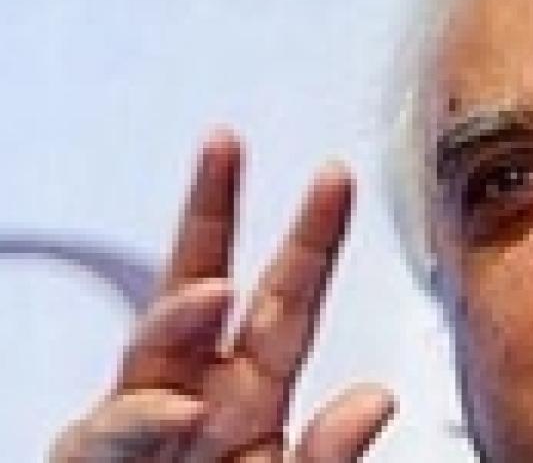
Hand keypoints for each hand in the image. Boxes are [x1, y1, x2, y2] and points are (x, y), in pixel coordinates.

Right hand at [51, 130, 394, 461]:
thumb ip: (327, 455)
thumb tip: (376, 396)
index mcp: (250, 396)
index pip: (282, 304)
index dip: (308, 239)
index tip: (334, 174)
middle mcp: (193, 398)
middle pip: (200, 292)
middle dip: (210, 215)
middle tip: (224, 144)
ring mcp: (141, 431)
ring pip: (148, 353)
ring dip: (180, 316)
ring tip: (213, 291)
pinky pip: (112, 441)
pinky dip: (141, 424)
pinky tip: (175, 412)